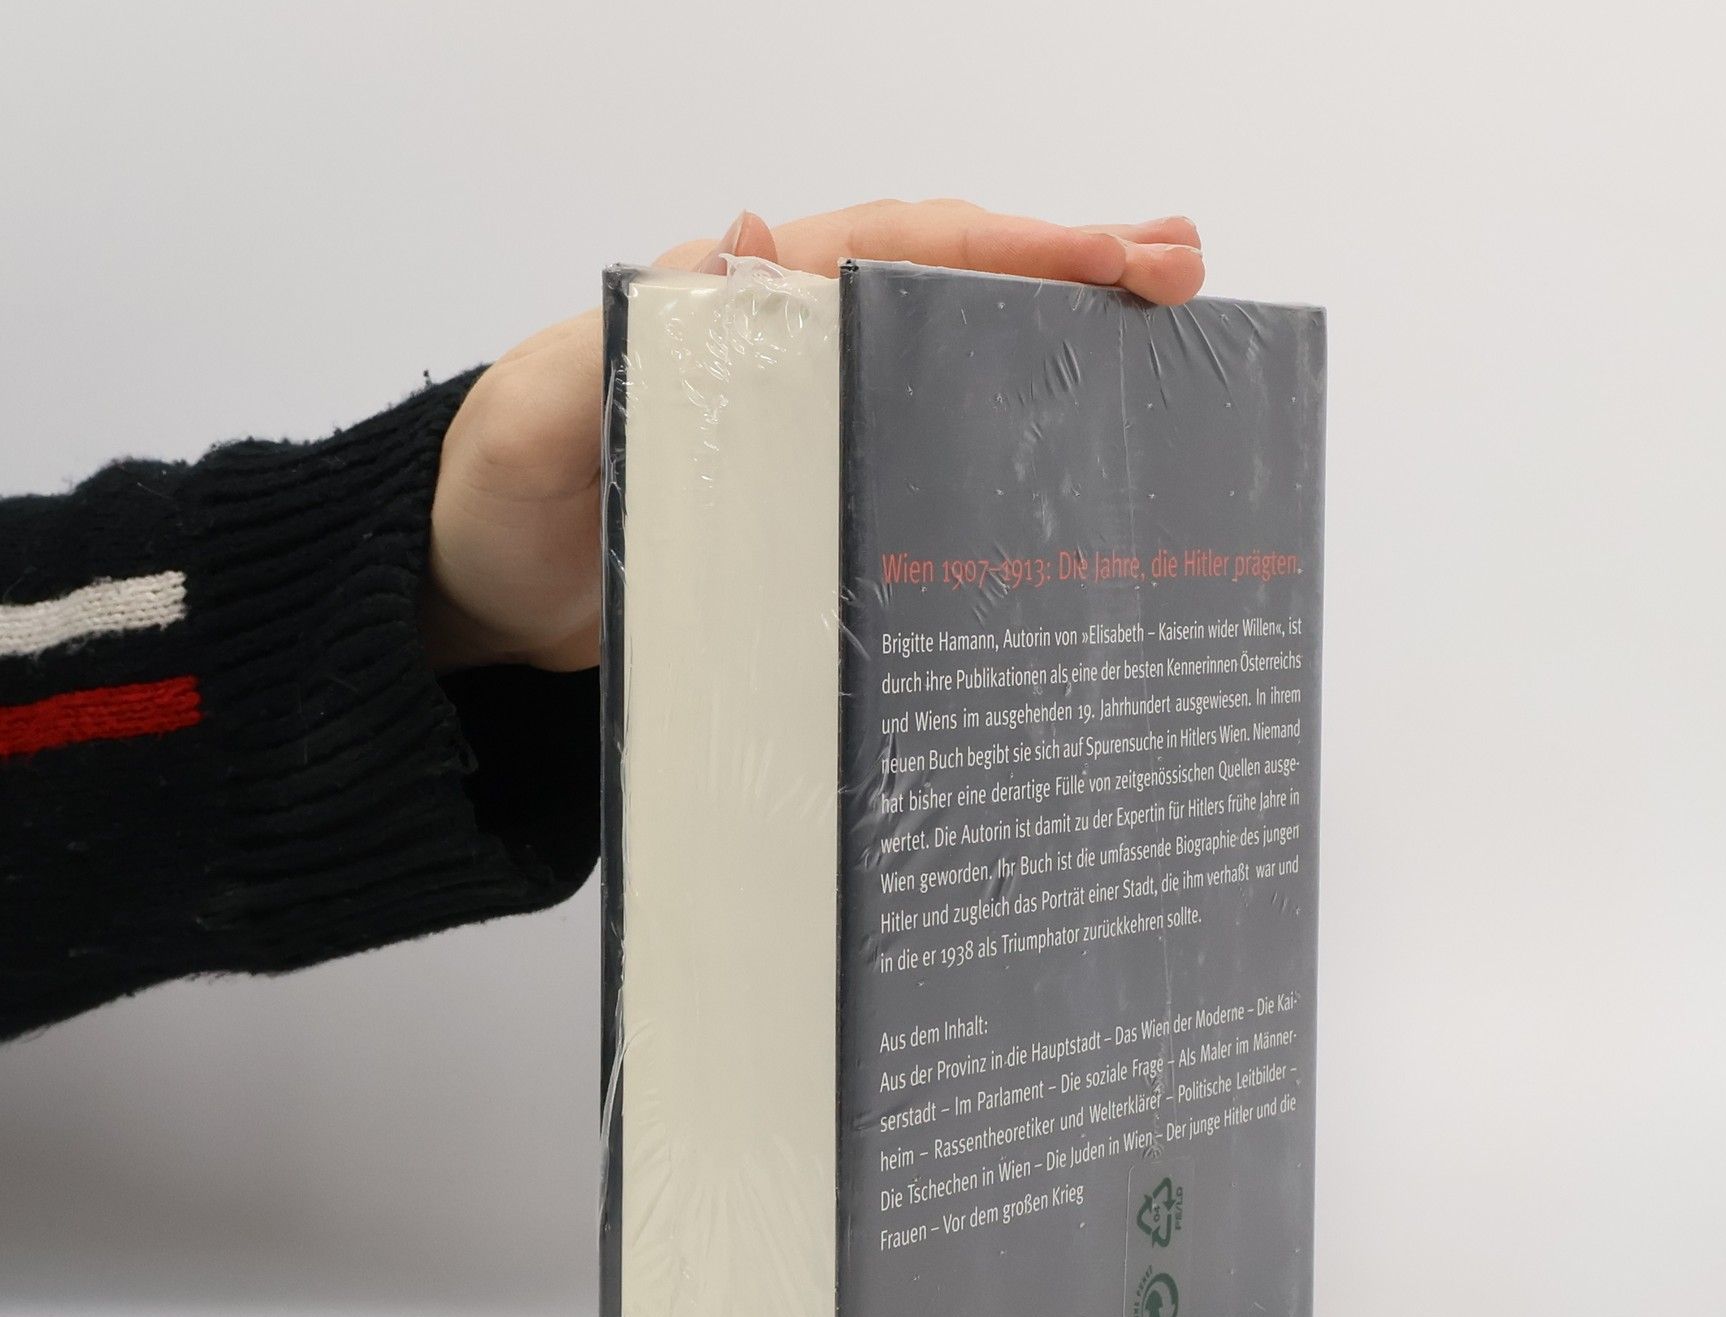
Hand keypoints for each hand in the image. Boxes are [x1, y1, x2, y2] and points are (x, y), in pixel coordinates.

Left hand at [423, 201, 1204, 672]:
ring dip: (1051, 348)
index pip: (895, 248)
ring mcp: (807, 423)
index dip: (1008, 245)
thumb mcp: (538, 420)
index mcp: (736, 304)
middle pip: (947, 285)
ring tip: (1163, 351)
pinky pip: (914, 452)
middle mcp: (789, 347)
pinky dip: (992, 443)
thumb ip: (623, 351)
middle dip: (1069, 270)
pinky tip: (1062, 468)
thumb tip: (739, 254)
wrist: (475, 597)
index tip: (1114, 254)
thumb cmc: (497, 502)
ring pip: (945, 362)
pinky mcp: (809, 497)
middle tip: (1184, 274)